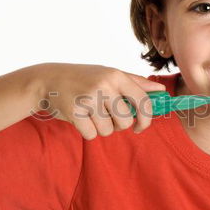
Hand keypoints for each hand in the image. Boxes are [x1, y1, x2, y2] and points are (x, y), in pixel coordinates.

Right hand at [36, 63, 165, 139]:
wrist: (48, 79)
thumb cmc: (84, 78)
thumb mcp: (109, 74)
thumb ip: (135, 83)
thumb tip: (161, 90)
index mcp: (116, 76)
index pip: (143, 101)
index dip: (146, 119)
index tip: (141, 126)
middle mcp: (104, 85)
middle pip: (126, 121)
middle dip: (118, 125)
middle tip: (107, 117)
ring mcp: (88, 99)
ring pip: (108, 130)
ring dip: (101, 128)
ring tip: (91, 114)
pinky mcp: (74, 112)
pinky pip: (92, 135)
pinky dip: (87, 131)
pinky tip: (80, 118)